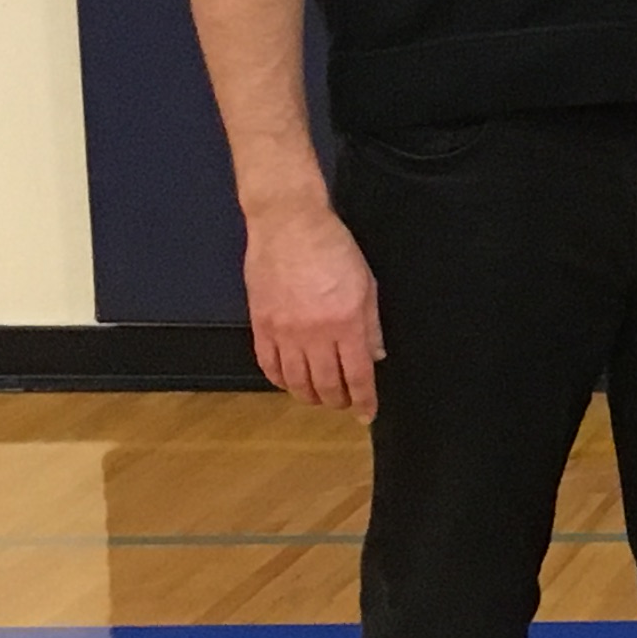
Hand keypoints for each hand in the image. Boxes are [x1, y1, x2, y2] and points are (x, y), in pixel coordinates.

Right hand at [244, 192, 382, 419]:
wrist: (289, 224)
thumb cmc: (332, 247)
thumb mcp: (367, 285)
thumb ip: (371, 325)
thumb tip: (376, 356)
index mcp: (346, 323)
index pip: (357, 376)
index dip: (364, 400)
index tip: (367, 413)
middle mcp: (314, 333)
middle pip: (325, 385)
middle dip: (337, 401)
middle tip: (344, 404)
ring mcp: (284, 331)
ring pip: (295, 382)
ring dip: (309, 396)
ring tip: (319, 397)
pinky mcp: (261, 324)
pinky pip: (268, 364)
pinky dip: (279, 380)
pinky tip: (289, 382)